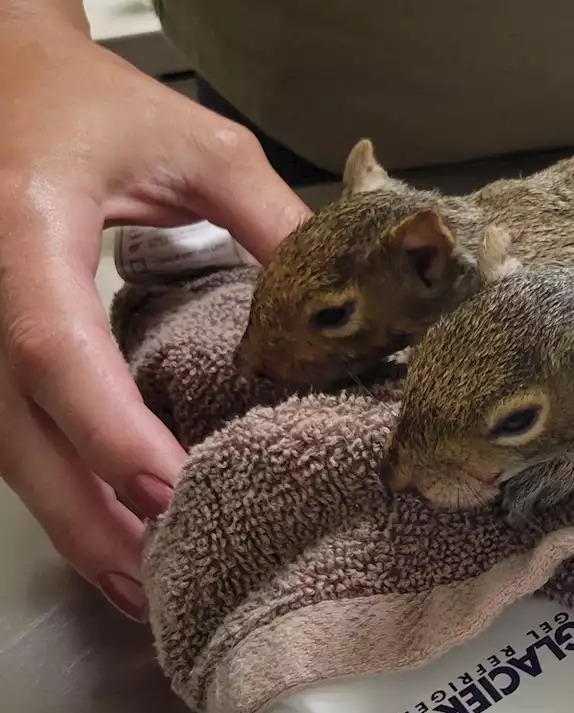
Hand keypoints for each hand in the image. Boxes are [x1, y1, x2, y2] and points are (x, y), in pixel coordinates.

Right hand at [0, 10, 310, 619]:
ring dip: (71, 522)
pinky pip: (8, 433)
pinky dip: (57, 490)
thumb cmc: (94, 102)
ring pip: (4, 449)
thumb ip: (274, 222)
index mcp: (23, 228)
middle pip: (16, 430)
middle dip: (89, 515)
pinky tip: (106, 531)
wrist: (6, 75)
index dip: (109, 431)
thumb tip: (348, 306)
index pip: (54, 347)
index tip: (171, 491)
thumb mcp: (199, 147)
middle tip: (160, 580)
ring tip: (141, 584)